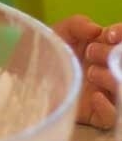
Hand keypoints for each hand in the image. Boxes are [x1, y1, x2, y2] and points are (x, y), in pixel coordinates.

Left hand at [53, 14, 120, 128]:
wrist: (29, 74)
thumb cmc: (49, 50)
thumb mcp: (61, 31)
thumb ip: (78, 24)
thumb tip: (97, 30)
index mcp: (106, 48)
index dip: (121, 35)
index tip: (108, 36)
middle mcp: (109, 70)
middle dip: (112, 55)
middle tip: (90, 52)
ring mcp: (105, 93)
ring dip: (111, 79)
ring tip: (90, 73)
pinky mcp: (96, 114)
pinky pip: (112, 116)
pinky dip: (108, 107)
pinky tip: (95, 97)